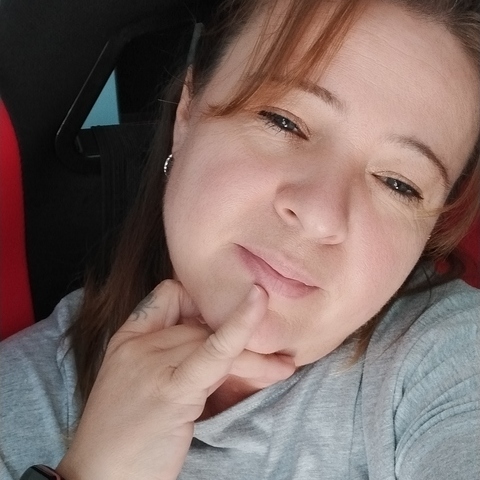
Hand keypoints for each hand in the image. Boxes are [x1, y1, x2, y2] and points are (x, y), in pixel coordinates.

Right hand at [57, 280, 294, 479]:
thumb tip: (218, 337)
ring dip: (255, 354)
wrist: (99, 479)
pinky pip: (215, 350)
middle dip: (240, 338)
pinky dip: (240, 329)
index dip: (200, 302)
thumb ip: (170, 355)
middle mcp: (138, 345)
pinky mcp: (172, 389)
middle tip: (276, 355)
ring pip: (215, 339)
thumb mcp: (141, 384)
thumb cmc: (126, 436)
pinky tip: (259, 305)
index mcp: (127, 339)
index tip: (220, 323)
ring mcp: (151, 364)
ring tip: (283, 365)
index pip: (170, 294)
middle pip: (202, 323)